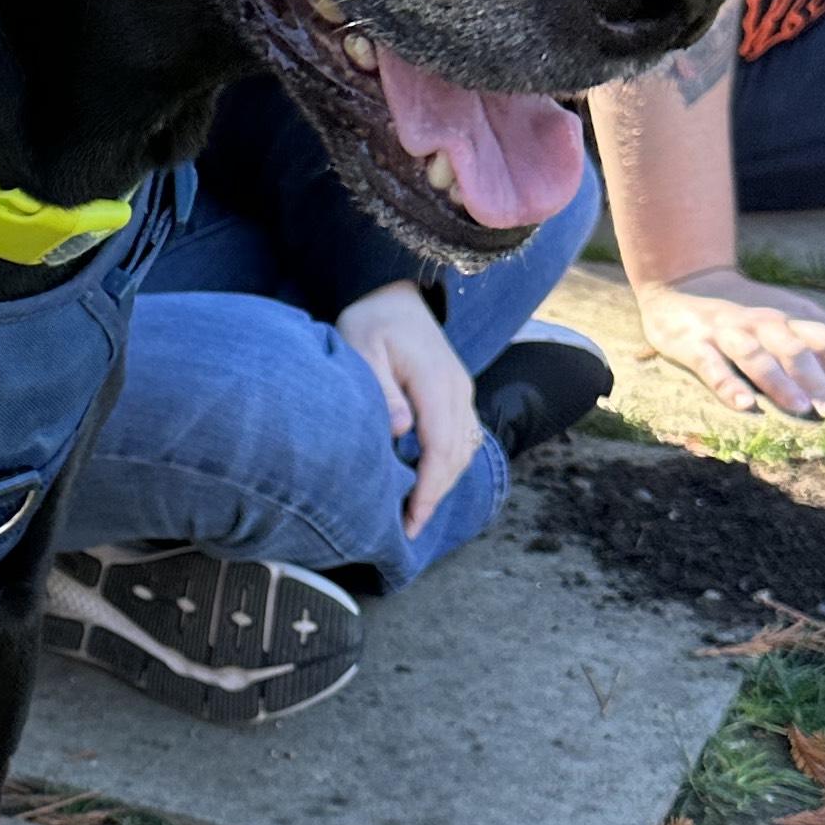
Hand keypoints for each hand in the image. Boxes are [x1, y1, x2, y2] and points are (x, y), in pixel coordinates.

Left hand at [337, 282, 480, 533]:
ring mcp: (460, 392)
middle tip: (408, 530)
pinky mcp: (456, 396)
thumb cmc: (372, 321)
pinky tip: (426, 485)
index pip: (440, 445)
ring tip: (414, 515)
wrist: (398, 294)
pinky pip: (461, 439)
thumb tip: (400, 429)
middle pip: (456, 456)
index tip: (410, 518)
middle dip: (435, 496)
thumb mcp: (362, 346)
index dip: (428, 488)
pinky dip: (447, 467)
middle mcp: (456, 389)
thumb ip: (381, 388)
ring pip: (462, 451)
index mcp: (434, 379)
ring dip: (442, 485)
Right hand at [634, 267, 824, 420]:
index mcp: (791, 316)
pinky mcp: (694, 343)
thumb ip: (813, 343)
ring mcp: (729, 331)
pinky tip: (744, 405)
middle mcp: (764, 321)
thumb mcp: (783, 318)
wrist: (680, 283)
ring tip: (800, 408)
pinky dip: (728, 385)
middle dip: (819, 383)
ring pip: (758, 357)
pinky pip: (713, 366)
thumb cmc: (742, 313)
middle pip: (797, 350)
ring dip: (781, 383)